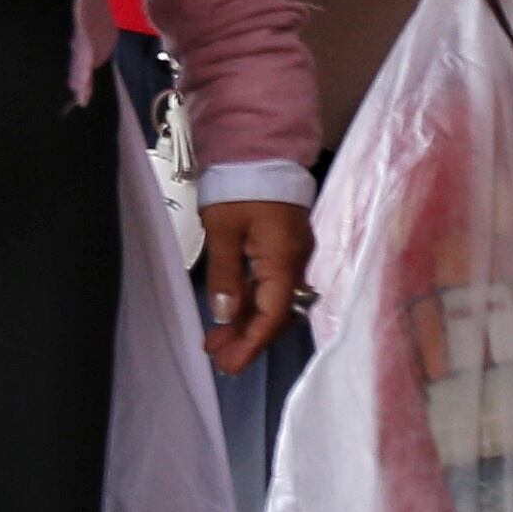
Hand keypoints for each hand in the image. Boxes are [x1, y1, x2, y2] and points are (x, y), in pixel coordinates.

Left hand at [197, 200, 314, 373]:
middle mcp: (296, 262)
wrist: (259, 147)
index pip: (272, 316)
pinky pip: (272, 284)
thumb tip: (226, 315)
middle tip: (217, 356)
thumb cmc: (239, 185)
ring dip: (248, 322)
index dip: (251, 344)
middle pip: (276, 313)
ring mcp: (292, 254)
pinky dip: (252, 301)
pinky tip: (232, 311)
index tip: (230, 364)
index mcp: (284, 260)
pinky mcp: (284, 245)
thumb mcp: (223, 229)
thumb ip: (226, 274)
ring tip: (217, 340)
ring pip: (274, 301)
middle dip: (248, 338)